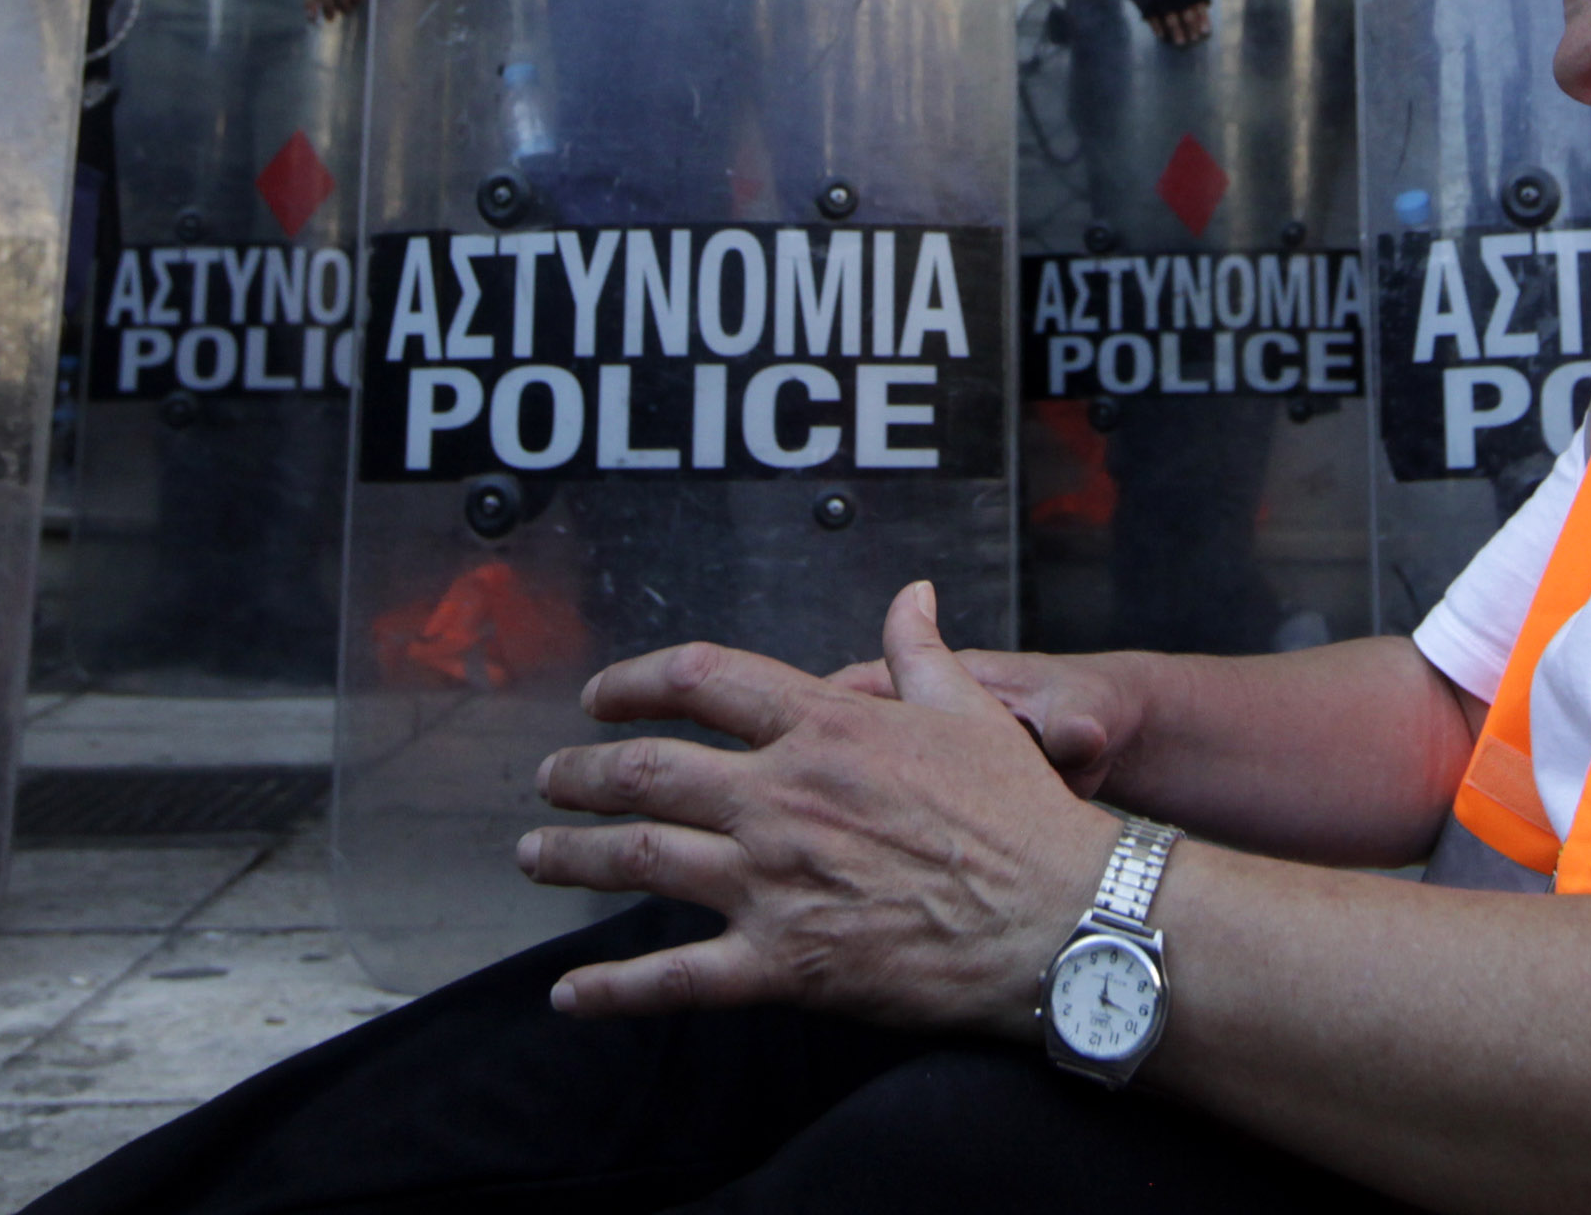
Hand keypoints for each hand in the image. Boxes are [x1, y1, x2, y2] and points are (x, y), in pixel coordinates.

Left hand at [519, 581, 1116, 1032]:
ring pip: (638, 859)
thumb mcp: (971, 712)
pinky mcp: (783, 964)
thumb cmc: (1020, 817)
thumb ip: (921, 651)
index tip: (602, 697)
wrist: (1056, 920)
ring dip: (571, 858)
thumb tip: (911, 595)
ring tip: (535, 856)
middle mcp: (781, 797)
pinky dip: (611, 990)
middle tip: (550, 779)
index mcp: (823, 728)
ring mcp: (773, 882)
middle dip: (578, 773)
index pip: (701, 682)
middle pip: (645, 772)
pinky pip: (674, 979)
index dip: (635, 684)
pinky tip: (568, 995)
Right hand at [1108, 0, 1211, 45]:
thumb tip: (1205, 6)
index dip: (1202, 16)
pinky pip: (1150, 13)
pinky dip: (1156, 25)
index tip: (1205, 30)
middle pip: (1184, 8)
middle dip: (1191, 25)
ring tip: (1181, 42)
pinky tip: (1162, 34)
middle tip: (1194, 38)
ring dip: (1176, 30)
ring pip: (1168, 13)